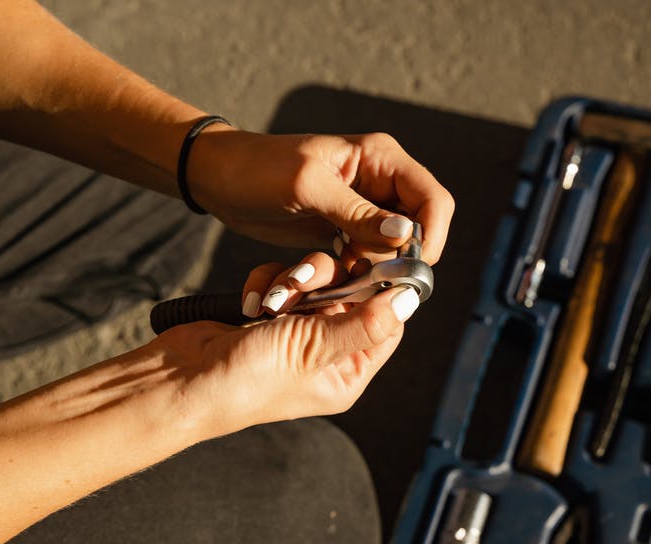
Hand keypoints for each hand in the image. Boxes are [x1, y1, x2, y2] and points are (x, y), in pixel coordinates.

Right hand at [148, 280, 417, 436]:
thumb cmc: (245, 381)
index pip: (387, 324)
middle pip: (352, 294)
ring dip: (293, 280)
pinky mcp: (269, 312)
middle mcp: (327, 354)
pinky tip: (253, 301)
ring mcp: (296, 331)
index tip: (374, 261)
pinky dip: (268, 282)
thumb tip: (409, 300)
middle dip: (327, 280)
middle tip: (305, 281)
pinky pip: (284, 279)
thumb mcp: (313, 350)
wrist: (179, 379)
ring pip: (317, 280)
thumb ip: (363, 323)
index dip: (382, 292)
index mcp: (347, 374)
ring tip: (272, 300)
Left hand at [185, 127, 453, 264]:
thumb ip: (358, 213)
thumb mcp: (306, 188)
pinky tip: (333, 276)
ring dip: (376, 269)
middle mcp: (381, 180)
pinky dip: (357, 271)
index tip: (407, 270)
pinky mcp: (346, 228)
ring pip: (394, 248)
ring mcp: (365, 207)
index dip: (430, 237)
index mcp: (381, 158)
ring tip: (343, 276)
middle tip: (369, 278)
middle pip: (420, 228)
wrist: (217, 178)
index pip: (433, 200)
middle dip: (400, 258)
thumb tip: (406, 236)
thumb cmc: (257, 170)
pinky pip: (368, 256)